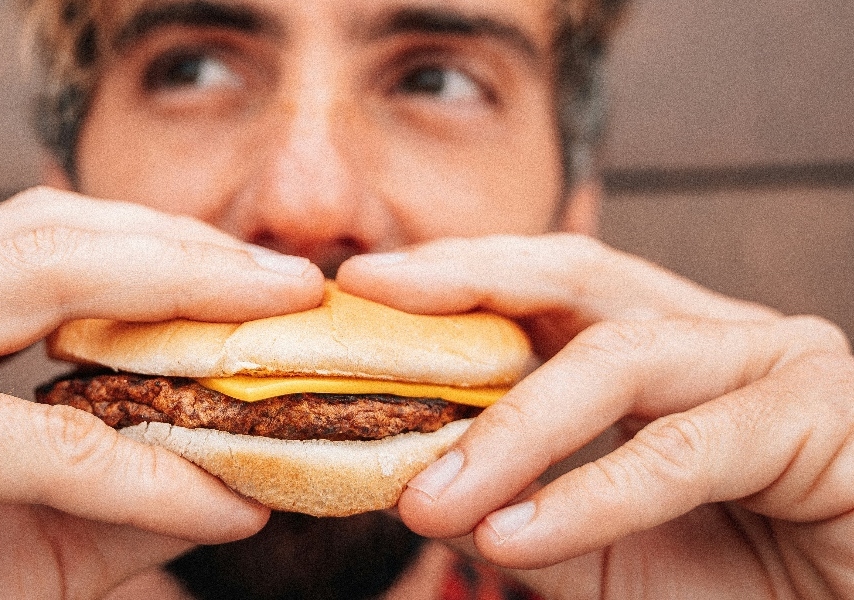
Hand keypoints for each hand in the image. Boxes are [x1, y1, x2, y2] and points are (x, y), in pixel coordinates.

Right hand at [0, 187, 324, 597]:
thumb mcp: (37, 535)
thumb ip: (129, 490)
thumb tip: (242, 467)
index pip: (44, 240)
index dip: (164, 246)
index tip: (267, 277)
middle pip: (49, 234)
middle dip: (189, 251)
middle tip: (296, 284)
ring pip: (42, 282)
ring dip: (183, 300)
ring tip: (280, 335)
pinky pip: (43, 441)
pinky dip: (148, 474)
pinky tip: (225, 505)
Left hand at [338, 233, 853, 598]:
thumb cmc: (739, 585)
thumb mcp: (601, 552)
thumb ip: (521, 512)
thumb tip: (415, 486)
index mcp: (664, 344)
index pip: (546, 286)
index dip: (456, 276)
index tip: (361, 285)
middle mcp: (716, 333)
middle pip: (575, 277)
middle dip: (465, 285)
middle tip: (369, 300)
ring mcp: (775, 359)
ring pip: (617, 360)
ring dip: (511, 432)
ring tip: (429, 498)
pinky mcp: (821, 414)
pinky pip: (680, 450)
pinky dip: (591, 496)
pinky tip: (518, 537)